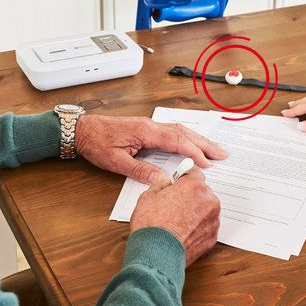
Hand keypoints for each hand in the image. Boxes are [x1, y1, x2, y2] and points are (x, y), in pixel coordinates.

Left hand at [74, 114, 228, 185]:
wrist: (82, 130)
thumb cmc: (96, 143)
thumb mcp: (115, 162)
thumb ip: (140, 170)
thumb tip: (161, 180)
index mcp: (145, 131)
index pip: (176, 141)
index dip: (193, 152)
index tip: (207, 163)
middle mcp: (151, 126)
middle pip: (184, 133)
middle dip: (205, 144)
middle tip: (223, 154)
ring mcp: (150, 125)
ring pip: (180, 131)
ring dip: (198, 139)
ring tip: (214, 149)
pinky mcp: (147, 128)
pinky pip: (172, 132)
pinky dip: (187, 138)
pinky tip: (193, 143)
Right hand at [131, 168, 220, 265]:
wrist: (157, 255)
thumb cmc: (151, 226)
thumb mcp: (148, 197)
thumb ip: (160, 185)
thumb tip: (164, 182)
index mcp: (194, 186)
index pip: (194, 173)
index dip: (184, 177)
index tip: (179, 181)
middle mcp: (208, 201)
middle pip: (201, 192)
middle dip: (190, 195)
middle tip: (174, 204)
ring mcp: (213, 220)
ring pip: (205, 209)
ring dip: (195, 212)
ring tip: (177, 221)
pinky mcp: (212, 237)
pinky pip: (206, 226)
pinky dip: (198, 227)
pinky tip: (183, 232)